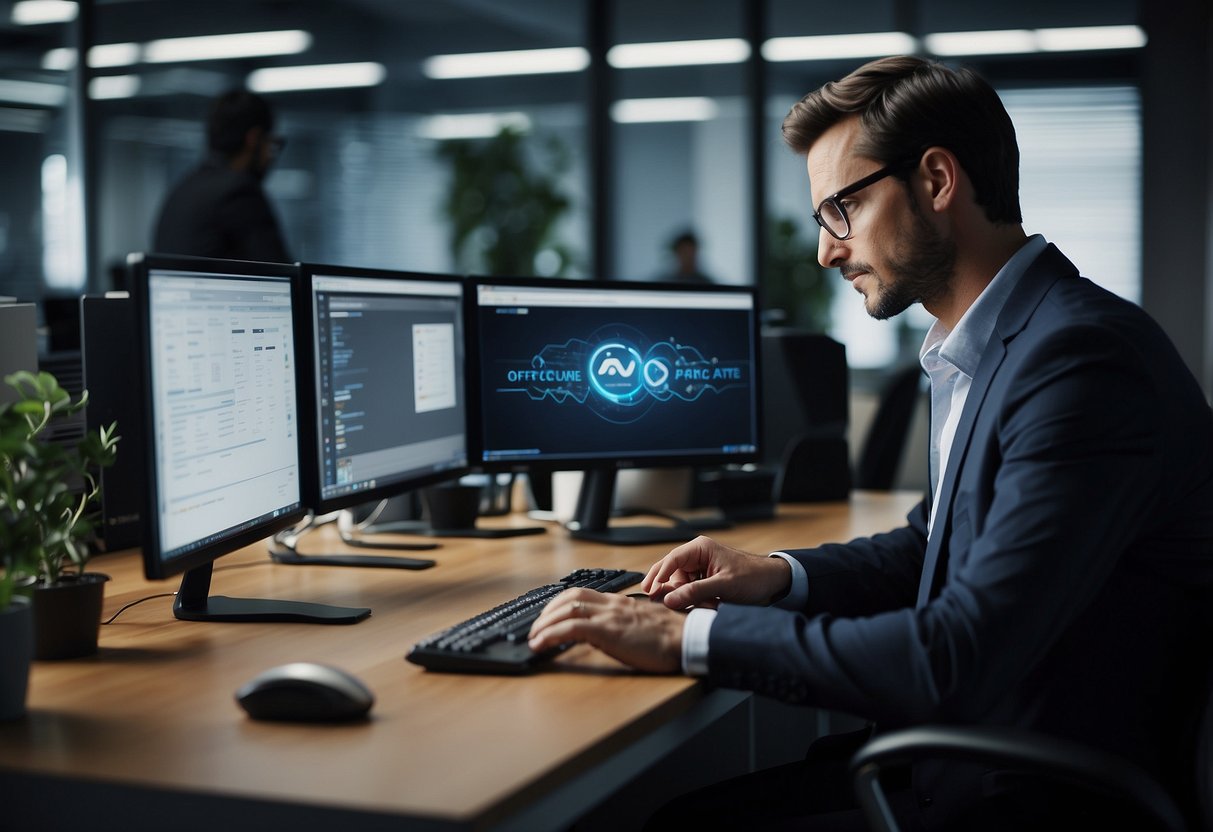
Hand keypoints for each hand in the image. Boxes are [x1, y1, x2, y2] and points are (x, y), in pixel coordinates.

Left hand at [527, 588, 684, 672]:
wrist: (688, 638)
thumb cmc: (674, 636)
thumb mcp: (646, 624)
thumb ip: (628, 623)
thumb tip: (615, 632)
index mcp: (621, 603)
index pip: (583, 594)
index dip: (561, 602)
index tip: (551, 615)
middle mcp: (612, 604)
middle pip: (570, 597)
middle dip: (547, 611)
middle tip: (536, 627)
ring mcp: (609, 616)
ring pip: (565, 610)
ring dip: (543, 623)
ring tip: (533, 638)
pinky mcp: (607, 631)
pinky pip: (570, 628)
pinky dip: (550, 635)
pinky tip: (540, 645)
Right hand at [642, 535, 790, 609]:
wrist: (773, 583)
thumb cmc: (752, 577)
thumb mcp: (723, 586)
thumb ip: (695, 592)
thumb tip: (669, 599)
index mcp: (700, 549)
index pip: (671, 560)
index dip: (658, 575)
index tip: (649, 590)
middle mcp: (698, 556)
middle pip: (672, 574)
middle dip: (677, 591)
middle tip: (668, 604)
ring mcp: (701, 569)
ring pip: (682, 585)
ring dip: (691, 598)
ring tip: (710, 605)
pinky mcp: (706, 580)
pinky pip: (692, 591)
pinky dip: (698, 601)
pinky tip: (711, 605)